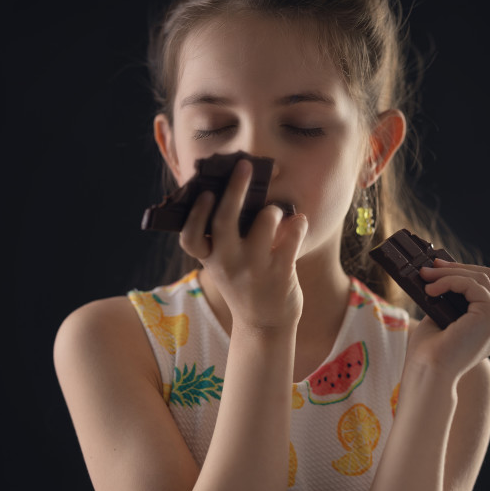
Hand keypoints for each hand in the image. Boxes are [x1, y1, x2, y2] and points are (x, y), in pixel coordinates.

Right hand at [179, 159, 307, 330]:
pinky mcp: (279, 275)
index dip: (196, 214)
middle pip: (224, 220)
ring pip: (264, 222)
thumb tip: (239, 190)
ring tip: (275, 212)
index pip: (191, 237)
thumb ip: (225, 236)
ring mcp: (253, 270)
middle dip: (235, 189)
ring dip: (273, 210)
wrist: (264, 325)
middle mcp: (227, 263)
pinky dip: (298, 223)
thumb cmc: (244, 283)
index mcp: (209, 259)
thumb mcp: (224, 264)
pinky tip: (298, 221)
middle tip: (245, 165)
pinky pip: (292, 236)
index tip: (206, 194)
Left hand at [406, 258, 489, 377]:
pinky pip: (472, 284)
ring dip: (449, 272)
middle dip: (460, 268)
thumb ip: (449, 297)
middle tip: (430, 268)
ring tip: (424, 277)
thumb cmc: (429, 351)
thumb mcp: (441, 317)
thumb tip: (439, 271)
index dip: (470, 272)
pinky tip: (430, 290)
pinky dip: (449, 281)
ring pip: (482, 278)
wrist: (428, 372)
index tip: (440, 267)